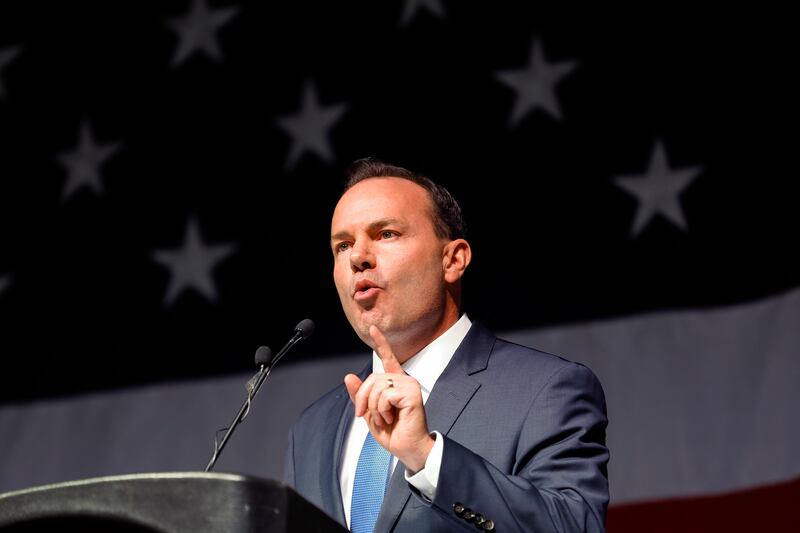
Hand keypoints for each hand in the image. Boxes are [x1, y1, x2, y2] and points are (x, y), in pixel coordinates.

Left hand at [344, 325, 434, 472]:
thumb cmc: (394, 433)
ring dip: (373, 408)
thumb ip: (360, 396)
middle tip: (366, 415)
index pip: (387, 358)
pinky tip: (391, 418)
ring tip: (384, 419)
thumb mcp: (370, 413)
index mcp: (395, 384)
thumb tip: (349, 376)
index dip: (380, 342)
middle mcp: (404, 380)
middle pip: (372, 378)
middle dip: (362, 398)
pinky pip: (384, 395)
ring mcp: (409, 385)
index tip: (373, 328)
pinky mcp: (411, 393)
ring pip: (376, 386)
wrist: (409, 450)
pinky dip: (381, 410)